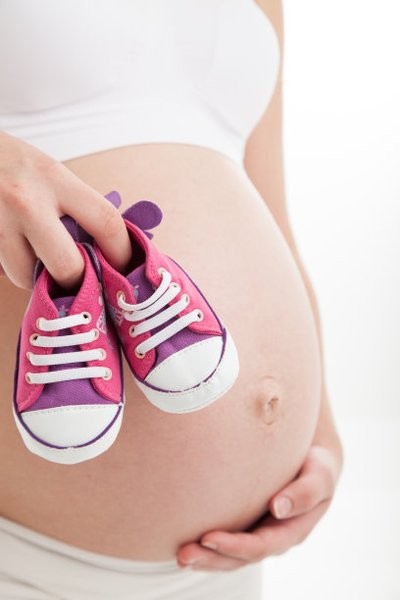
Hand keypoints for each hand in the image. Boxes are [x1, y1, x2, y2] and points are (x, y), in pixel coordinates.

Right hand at [0, 130, 130, 288]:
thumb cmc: (10, 163)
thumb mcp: (49, 172)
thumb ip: (76, 205)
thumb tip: (107, 248)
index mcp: (54, 179)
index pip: (106, 222)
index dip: (122, 252)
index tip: (123, 266)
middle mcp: (26, 201)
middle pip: (67, 266)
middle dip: (76, 280)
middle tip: (78, 278)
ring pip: (26, 276)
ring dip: (35, 277)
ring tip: (35, 258)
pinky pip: (2, 270)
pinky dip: (13, 267)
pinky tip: (13, 249)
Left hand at [177, 443, 342, 569]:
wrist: (312, 459)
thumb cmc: (315, 466)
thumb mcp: (320, 476)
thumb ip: (306, 492)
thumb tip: (278, 508)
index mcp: (293, 530)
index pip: (263, 545)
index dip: (237, 545)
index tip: (209, 537)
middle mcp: (274, 538)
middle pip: (241, 557)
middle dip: (212, 557)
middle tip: (184, 553)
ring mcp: (259, 533)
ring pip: (230, 556)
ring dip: (205, 558)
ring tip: (179, 554)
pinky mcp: (247, 523)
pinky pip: (225, 540)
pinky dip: (206, 546)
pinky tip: (182, 540)